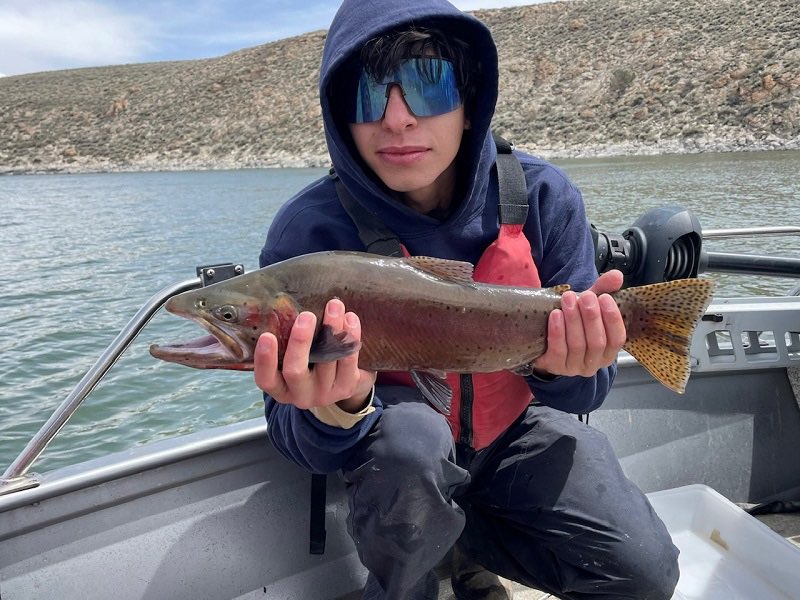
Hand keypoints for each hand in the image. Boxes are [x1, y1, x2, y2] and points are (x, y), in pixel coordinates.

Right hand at [254, 298, 376, 411]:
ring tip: (334, 305)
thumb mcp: (293, 358)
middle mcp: (300, 395)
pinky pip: (348, 360)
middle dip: (300, 341)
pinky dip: (350, 336)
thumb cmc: (310, 362)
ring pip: (327, 361)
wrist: (342, 383)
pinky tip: (350, 318)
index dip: (264, 360)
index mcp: (280, 388)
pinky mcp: (346, 387)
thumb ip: (286, 340)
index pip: (265, 379)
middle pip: (295, 371)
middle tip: (306, 315)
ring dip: (331, 329)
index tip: (266, 335)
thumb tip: (283, 304)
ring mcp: (324, 394)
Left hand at [532, 270, 625, 377]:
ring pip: (578, 345)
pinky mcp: (556, 367)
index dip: (612, 318)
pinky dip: (557, 332)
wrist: (545, 341)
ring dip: (573, 320)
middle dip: (591, 317)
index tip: (605, 297)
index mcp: (608, 350)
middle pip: (597, 342)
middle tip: (585, 296)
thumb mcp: (588, 306)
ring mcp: (575, 367)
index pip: (617, 338)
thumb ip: (603, 290)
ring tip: (568, 299)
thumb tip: (617, 275)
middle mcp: (594, 362)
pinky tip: (555, 315)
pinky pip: (558, 351)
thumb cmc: (573, 323)